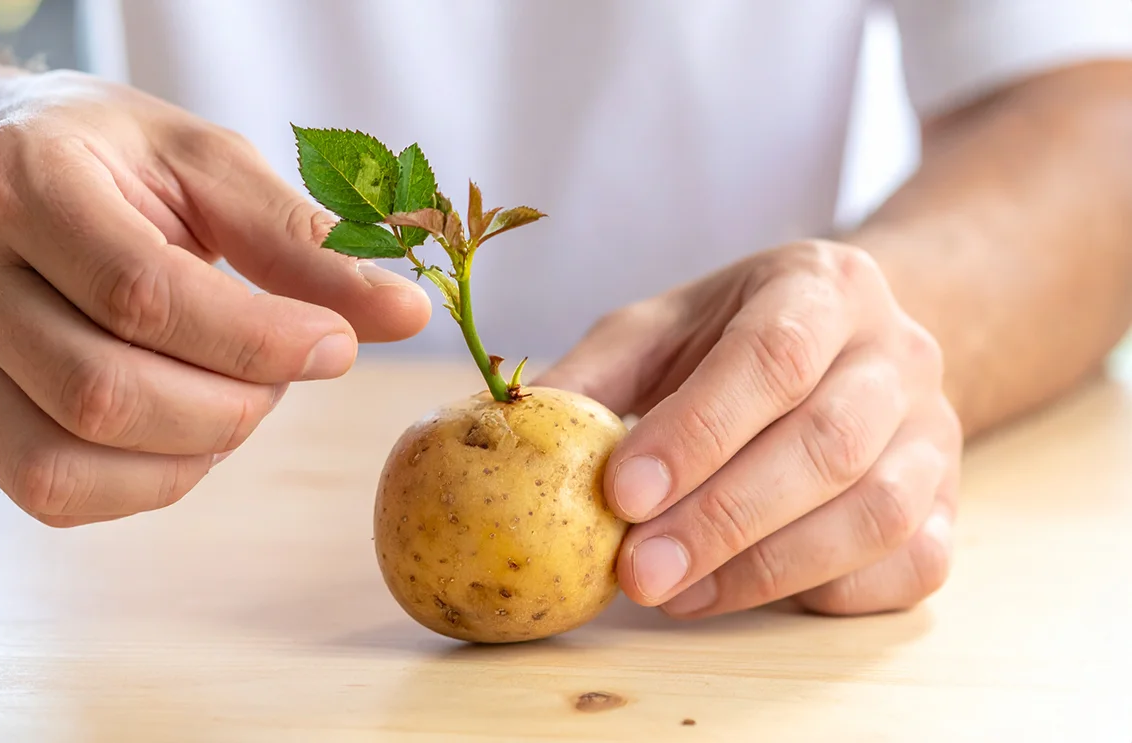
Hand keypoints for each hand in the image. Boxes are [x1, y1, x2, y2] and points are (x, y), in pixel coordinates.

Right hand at [0, 70, 430, 525]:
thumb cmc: (115, 163)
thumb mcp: (210, 167)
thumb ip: (303, 241)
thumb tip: (410, 316)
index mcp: (23, 182)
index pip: (143, 294)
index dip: (258, 338)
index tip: (339, 344)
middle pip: (106, 394)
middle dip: (234, 402)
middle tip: (287, 363)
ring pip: (72, 463)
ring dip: (195, 450)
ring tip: (240, 391)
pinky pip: (55, 494)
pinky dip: (150, 482)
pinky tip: (191, 429)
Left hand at [537, 241, 961, 616]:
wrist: (854, 344)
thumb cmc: (738, 337)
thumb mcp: (662, 328)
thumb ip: (594, 376)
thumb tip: (507, 429)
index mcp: (823, 287)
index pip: (772, 357)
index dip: (698, 431)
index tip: (622, 494)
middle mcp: (896, 353)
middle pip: (827, 443)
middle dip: (723, 518)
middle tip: (636, 571)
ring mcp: (936, 430)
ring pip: (876, 512)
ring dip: (767, 569)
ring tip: (673, 595)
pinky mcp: (950, 502)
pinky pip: (910, 562)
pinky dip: (825, 592)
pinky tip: (743, 593)